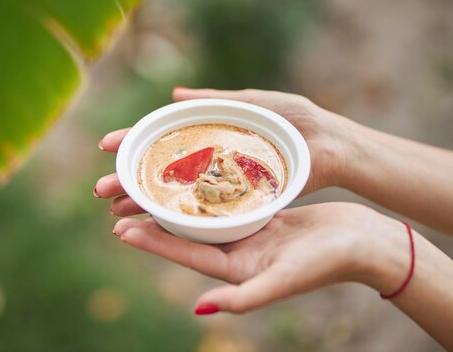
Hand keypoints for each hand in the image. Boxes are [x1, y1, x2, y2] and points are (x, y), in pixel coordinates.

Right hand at [94, 87, 353, 215]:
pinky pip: (200, 210)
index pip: (163, 138)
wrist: (334, 148)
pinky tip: (152, 224)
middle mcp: (210, 160)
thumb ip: (215, 99)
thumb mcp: (253, 102)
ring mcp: (222, 183)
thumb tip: (173, 94)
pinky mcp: (238, 202)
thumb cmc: (297, 120)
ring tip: (115, 210)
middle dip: (129, 179)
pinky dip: (174, 218)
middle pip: (161, 171)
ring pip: (174, 195)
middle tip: (100, 190)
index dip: (134, 142)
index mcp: (211, 133)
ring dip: (143, 202)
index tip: (106, 147)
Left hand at [112, 203, 408, 313]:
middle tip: (123, 204)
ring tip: (150, 187)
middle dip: (155, 220)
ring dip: (176, 203)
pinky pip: (226, 201)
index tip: (121, 230)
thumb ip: (243, 298)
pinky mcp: (262, 215)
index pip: (184, 253)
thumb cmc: (327, 263)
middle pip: (187, 234)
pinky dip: (208, 190)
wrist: (364, 243)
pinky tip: (193, 175)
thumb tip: (199, 310)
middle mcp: (237, 252)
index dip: (152, 242)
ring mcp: (249, 233)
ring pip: (203, 215)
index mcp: (236, 269)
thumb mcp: (283, 280)